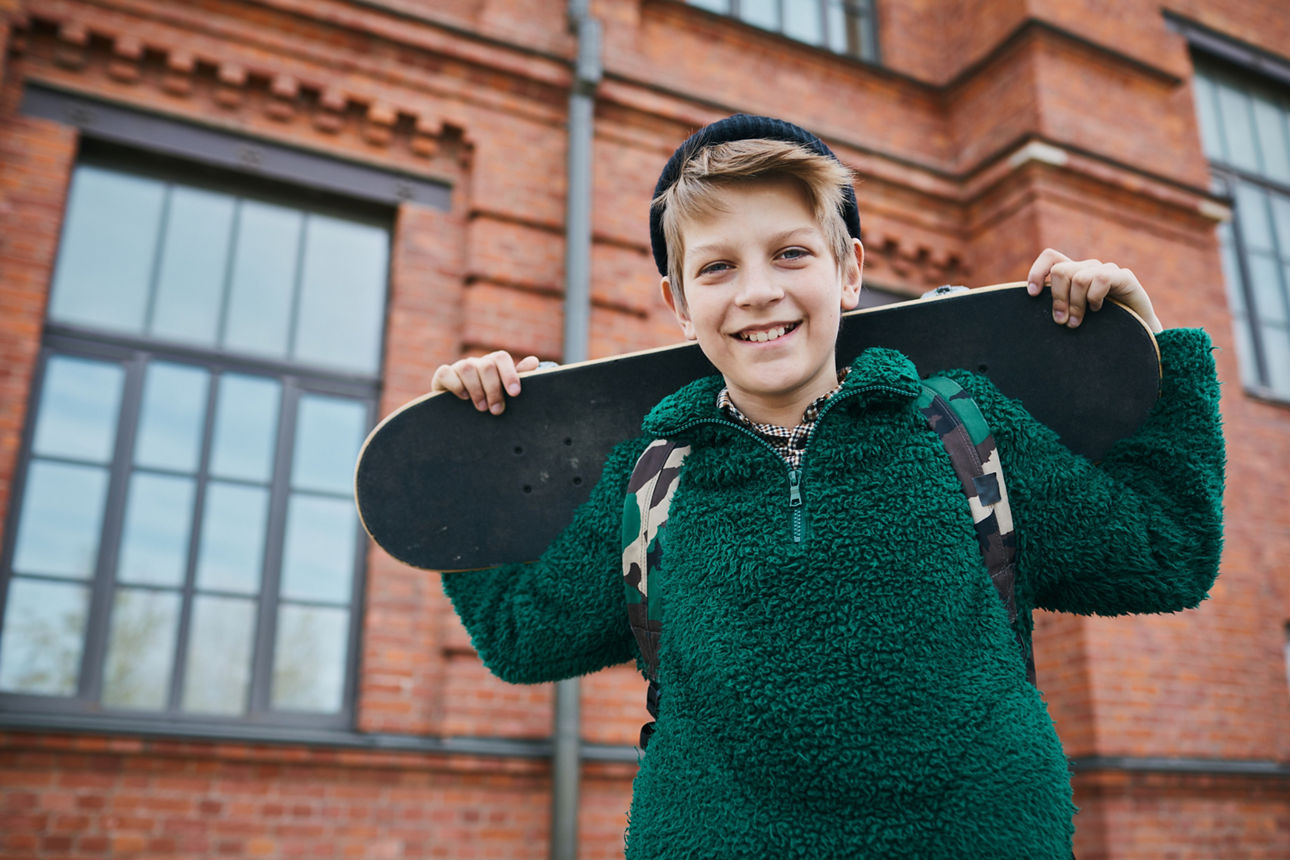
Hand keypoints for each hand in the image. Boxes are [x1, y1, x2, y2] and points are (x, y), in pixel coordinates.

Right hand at [431, 351, 540, 413]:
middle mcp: (476, 362)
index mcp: (493, 364)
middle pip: (486, 365)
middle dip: (493, 389)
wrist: (459, 413)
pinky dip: (455, 385)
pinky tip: (463, 398)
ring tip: (482, 407)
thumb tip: (534, 362)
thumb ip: (519, 378)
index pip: (501, 358)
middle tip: (496, 410)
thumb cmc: (488, 401)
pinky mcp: (442, 376)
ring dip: (476, 389)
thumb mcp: (504, 392)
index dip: (509, 374)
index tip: (515, 394)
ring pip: (467, 368)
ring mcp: (458, 367)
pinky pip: (445, 373)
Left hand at [1026, 249, 1162, 333]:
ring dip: (1075, 304)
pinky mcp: (1125, 277)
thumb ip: (1055, 309)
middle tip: (1062, 321)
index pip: (1051, 257)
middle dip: (1057, 298)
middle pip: (1060, 270)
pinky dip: (1094, 297)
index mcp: (1073, 274)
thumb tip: (1028, 307)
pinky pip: (1101, 278)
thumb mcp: (1070, 317)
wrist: (1136, 336)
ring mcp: (1107, 271)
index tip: (1032, 295)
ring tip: (1078, 322)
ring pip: (1078, 278)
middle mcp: (1088, 268)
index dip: (1038, 272)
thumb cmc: (1097, 329)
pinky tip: (1097, 310)